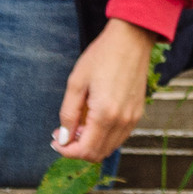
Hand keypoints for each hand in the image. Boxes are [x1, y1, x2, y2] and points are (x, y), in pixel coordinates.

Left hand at [53, 18, 154, 161]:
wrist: (131, 40)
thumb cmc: (102, 56)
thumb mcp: (76, 82)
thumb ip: (68, 113)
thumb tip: (64, 138)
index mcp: (105, 114)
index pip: (85, 151)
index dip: (66, 151)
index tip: (55, 140)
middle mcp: (122, 121)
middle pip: (98, 154)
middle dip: (77, 149)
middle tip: (63, 132)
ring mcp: (132, 119)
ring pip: (109, 148)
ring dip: (91, 143)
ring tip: (77, 124)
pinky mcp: (138, 113)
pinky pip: (119, 136)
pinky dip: (104, 136)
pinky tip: (93, 120)